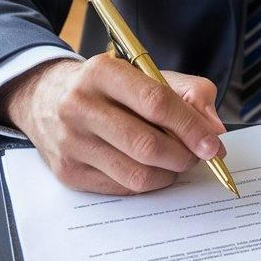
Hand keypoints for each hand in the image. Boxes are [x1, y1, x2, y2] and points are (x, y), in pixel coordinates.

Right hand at [0, 54, 225, 194]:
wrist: (45, 99)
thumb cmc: (108, 88)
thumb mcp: (145, 74)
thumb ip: (188, 92)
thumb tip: (214, 128)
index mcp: (102, 72)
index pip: (156, 102)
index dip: (191, 126)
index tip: (213, 143)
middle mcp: (80, 106)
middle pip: (147, 144)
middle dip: (184, 155)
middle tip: (199, 156)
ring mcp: (71, 142)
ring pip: (136, 174)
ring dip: (169, 174)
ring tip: (177, 162)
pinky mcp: (68, 172)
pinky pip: (121, 188)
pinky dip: (148, 183)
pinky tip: (152, 169)